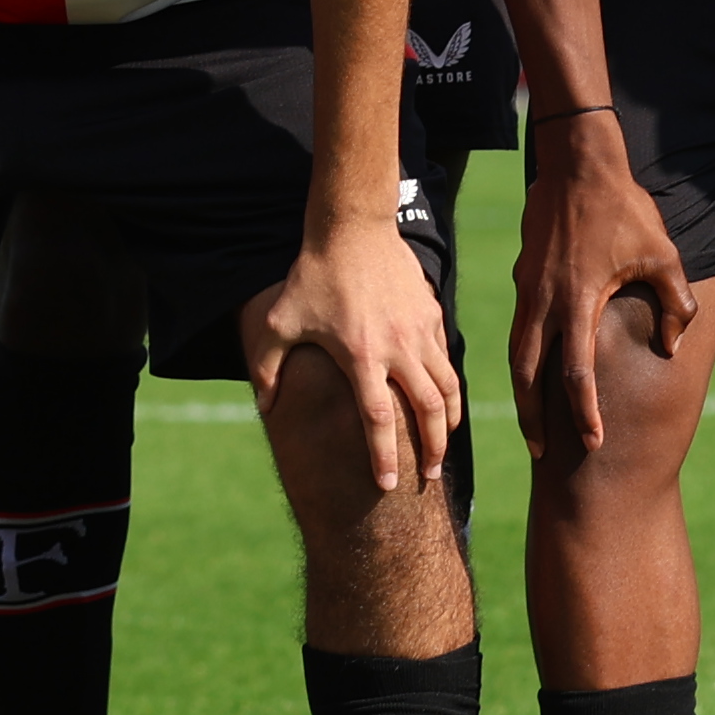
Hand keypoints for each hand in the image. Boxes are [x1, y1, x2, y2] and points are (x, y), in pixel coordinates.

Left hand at [255, 211, 463, 495]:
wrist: (352, 228)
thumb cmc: (313, 276)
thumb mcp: (280, 321)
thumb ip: (269, 366)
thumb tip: (264, 406)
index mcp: (361, 357)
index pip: (378, 421)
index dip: (384, 458)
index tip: (388, 486)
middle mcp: (397, 349)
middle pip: (428, 411)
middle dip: (433, 449)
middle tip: (431, 476)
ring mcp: (420, 331)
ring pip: (448, 387)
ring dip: (450, 421)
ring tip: (444, 445)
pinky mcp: (432, 315)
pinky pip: (446, 357)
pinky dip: (449, 384)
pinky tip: (443, 399)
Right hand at [504, 109, 693, 458]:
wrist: (579, 163)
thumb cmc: (626, 209)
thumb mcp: (664, 255)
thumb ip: (676, 304)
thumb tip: (672, 346)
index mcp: (579, 301)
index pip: (577, 373)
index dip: (583, 412)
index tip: (592, 442)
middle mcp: (545, 302)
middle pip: (528, 375)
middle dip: (533, 418)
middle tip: (542, 454)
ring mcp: (528, 289)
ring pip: (516, 354)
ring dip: (523, 391)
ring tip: (533, 422)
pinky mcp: (524, 278)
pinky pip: (518, 329)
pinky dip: (522, 358)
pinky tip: (535, 371)